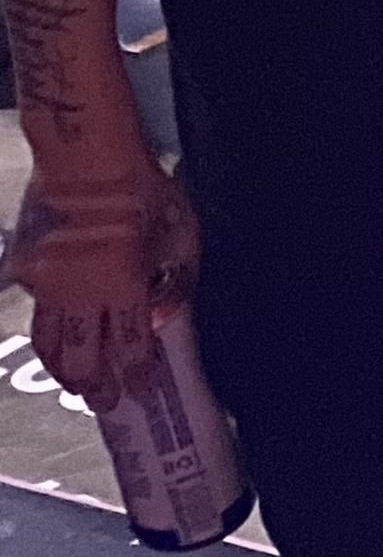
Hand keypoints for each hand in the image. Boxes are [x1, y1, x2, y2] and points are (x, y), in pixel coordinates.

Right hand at [7, 150, 198, 412]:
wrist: (82, 154)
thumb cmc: (139, 186)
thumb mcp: (181, 229)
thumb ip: (178, 277)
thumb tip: (166, 311)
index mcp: (125, 285)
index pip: (132, 347)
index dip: (137, 374)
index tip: (142, 390)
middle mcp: (82, 293)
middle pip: (85, 359)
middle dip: (97, 387)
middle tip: (105, 402)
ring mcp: (48, 284)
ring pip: (50, 345)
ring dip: (64, 371)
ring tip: (76, 386)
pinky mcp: (26, 271)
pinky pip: (36, 312)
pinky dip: (45, 334)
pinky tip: (53, 345)